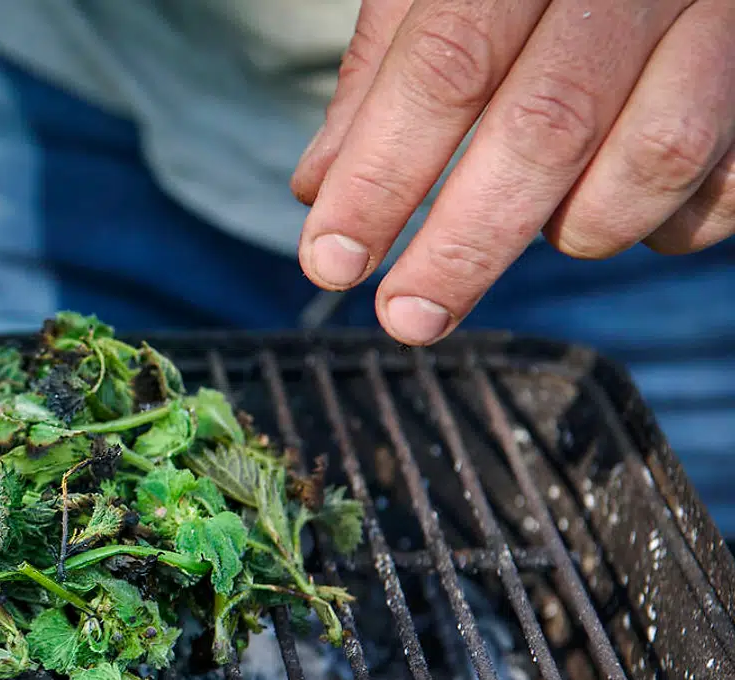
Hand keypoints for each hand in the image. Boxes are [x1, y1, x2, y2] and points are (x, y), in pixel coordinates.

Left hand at [291, 0, 734, 344]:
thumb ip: (383, 76)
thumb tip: (317, 188)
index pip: (446, 67)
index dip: (382, 175)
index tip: (333, 262)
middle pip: (545, 126)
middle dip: (464, 245)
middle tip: (406, 318)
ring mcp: (719, 17)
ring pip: (653, 156)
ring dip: (578, 224)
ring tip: (539, 219)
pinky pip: (723, 186)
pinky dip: (663, 225)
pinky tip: (618, 206)